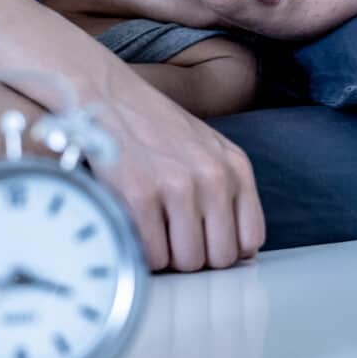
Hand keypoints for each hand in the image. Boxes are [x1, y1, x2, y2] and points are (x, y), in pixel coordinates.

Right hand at [81, 68, 265, 272]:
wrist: (106, 95)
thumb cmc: (153, 126)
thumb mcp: (207, 149)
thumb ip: (227, 191)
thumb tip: (238, 253)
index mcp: (234, 166)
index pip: (249, 241)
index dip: (222, 249)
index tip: (201, 243)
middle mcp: (213, 176)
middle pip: (219, 258)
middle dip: (194, 256)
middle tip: (170, 237)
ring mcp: (177, 186)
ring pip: (187, 262)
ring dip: (166, 256)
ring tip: (150, 229)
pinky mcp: (140, 195)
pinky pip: (152, 256)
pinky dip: (141, 252)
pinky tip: (133, 227)